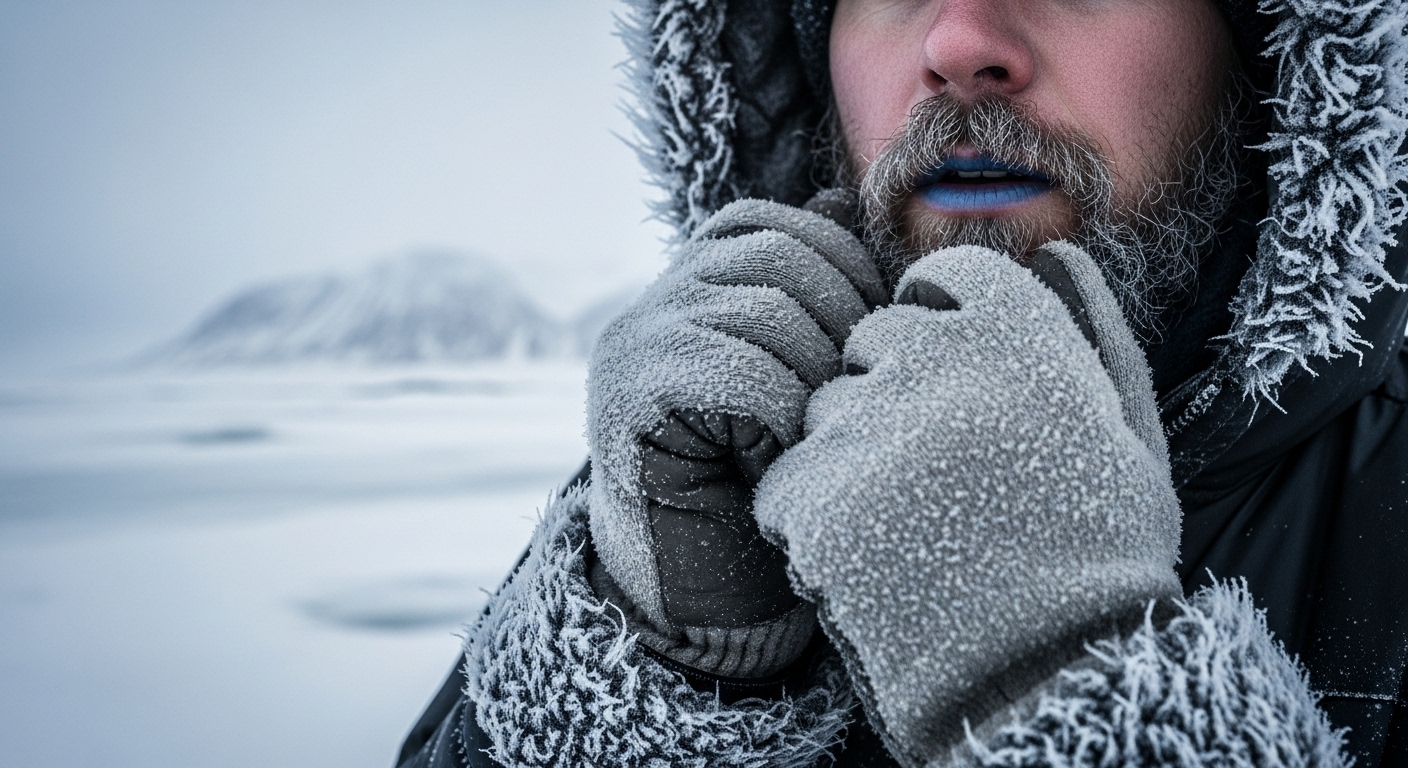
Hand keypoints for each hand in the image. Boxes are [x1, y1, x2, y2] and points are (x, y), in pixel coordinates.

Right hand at [586, 192, 885, 677]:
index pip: (772, 226)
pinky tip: (774, 460)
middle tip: (844, 396)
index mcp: (687, 287)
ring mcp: (636, 347)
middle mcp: (652, 304)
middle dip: (837, 324)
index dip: (837, 268)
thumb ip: (804, 294)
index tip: (861, 337)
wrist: (690, 589)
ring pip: (769, 316)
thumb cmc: (755, 480)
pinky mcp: (632, 397)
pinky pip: (745, 377)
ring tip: (809, 434)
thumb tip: (840, 200)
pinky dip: (782, 421)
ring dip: (814, 382)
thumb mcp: (786, 372)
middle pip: (778, 261)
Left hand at [753, 242, 1180, 764]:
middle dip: (889, 394)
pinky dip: (809, 521)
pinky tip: (865, 563)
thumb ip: (1092, 329)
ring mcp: (867, 423)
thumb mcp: (1130, 433)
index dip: (938, 330)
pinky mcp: (814, 493)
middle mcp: (935, 358)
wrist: (1058, 674)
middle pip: (869, 342)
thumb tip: (1055, 255)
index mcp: (1017, 330)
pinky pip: (782, 482)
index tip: (955, 387)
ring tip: (904, 529)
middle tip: (931, 475)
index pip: (938, 280)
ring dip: (847, 458)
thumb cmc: (1103, 557)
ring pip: (821, 413)